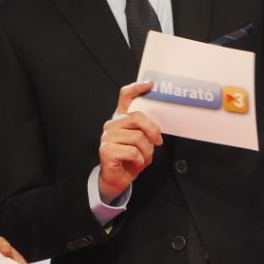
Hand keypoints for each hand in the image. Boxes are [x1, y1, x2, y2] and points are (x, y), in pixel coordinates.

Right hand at [97, 81, 162, 200]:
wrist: (117, 179)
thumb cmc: (130, 159)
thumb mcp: (140, 140)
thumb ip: (145, 129)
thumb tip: (157, 127)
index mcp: (120, 118)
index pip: (125, 96)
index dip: (137, 88)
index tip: (150, 85)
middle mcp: (112, 124)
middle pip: (137, 117)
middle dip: (152, 130)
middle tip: (157, 141)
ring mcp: (107, 136)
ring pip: (138, 137)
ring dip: (146, 152)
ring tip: (144, 158)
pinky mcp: (106, 150)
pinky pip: (132, 151)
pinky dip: (139, 160)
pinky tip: (136, 163)